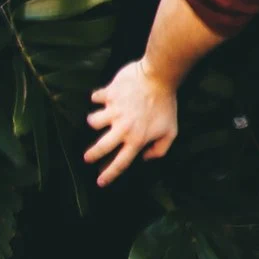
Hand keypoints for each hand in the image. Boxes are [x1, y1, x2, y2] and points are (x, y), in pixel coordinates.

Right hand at [84, 61, 179, 186]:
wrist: (160, 76)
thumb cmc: (166, 104)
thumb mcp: (171, 131)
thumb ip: (160, 149)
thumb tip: (145, 157)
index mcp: (137, 139)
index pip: (120, 162)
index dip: (109, 174)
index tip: (100, 182)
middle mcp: (122, 128)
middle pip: (100, 147)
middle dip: (91, 155)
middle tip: (87, 157)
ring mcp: (113, 111)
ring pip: (92, 121)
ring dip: (94, 120)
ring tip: (100, 117)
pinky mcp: (108, 94)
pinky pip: (95, 98)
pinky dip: (97, 98)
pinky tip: (103, 97)